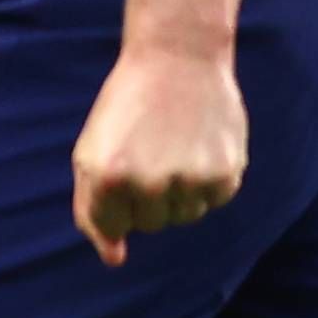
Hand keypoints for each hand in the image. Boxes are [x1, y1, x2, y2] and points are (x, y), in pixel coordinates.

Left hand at [67, 42, 244, 266]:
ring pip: (184, 216)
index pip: (113, 226)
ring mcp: (189, 180)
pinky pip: (215, 201)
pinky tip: (200, 145)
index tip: (123, 165)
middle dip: (147, 196)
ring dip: (179, 191)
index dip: (117, 198)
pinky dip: (208, 181)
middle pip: (150, 224)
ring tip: (175, 146)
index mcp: (107, 178)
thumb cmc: (127, 108)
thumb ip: (93, 211)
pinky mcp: (226, 174)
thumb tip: (114, 259)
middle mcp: (148, 184)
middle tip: (151, 149)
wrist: (178, 58)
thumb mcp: (91, 153)